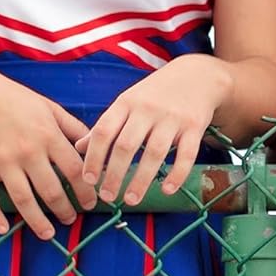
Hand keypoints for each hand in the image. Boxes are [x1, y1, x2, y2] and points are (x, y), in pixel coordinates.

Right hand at [0, 66, 96, 239]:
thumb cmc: (19, 101)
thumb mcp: (52, 109)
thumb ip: (74, 129)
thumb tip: (94, 147)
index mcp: (49, 136)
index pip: (75, 170)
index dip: (86, 190)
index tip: (92, 204)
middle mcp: (28, 151)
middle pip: (51, 190)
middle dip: (64, 209)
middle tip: (71, 219)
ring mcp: (3, 161)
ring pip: (23, 199)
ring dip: (37, 220)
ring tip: (48, 233)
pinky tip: (3, 229)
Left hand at [77, 55, 233, 206]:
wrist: (197, 75)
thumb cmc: (155, 94)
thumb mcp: (127, 102)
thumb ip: (106, 125)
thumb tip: (78, 149)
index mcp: (126, 103)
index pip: (104, 131)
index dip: (93, 157)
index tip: (88, 180)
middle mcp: (148, 109)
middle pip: (126, 145)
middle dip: (115, 174)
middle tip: (108, 197)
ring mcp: (173, 117)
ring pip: (154, 152)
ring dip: (141, 179)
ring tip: (131, 200)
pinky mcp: (195, 125)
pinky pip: (187, 153)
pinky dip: (177, 174)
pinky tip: (167, 190)